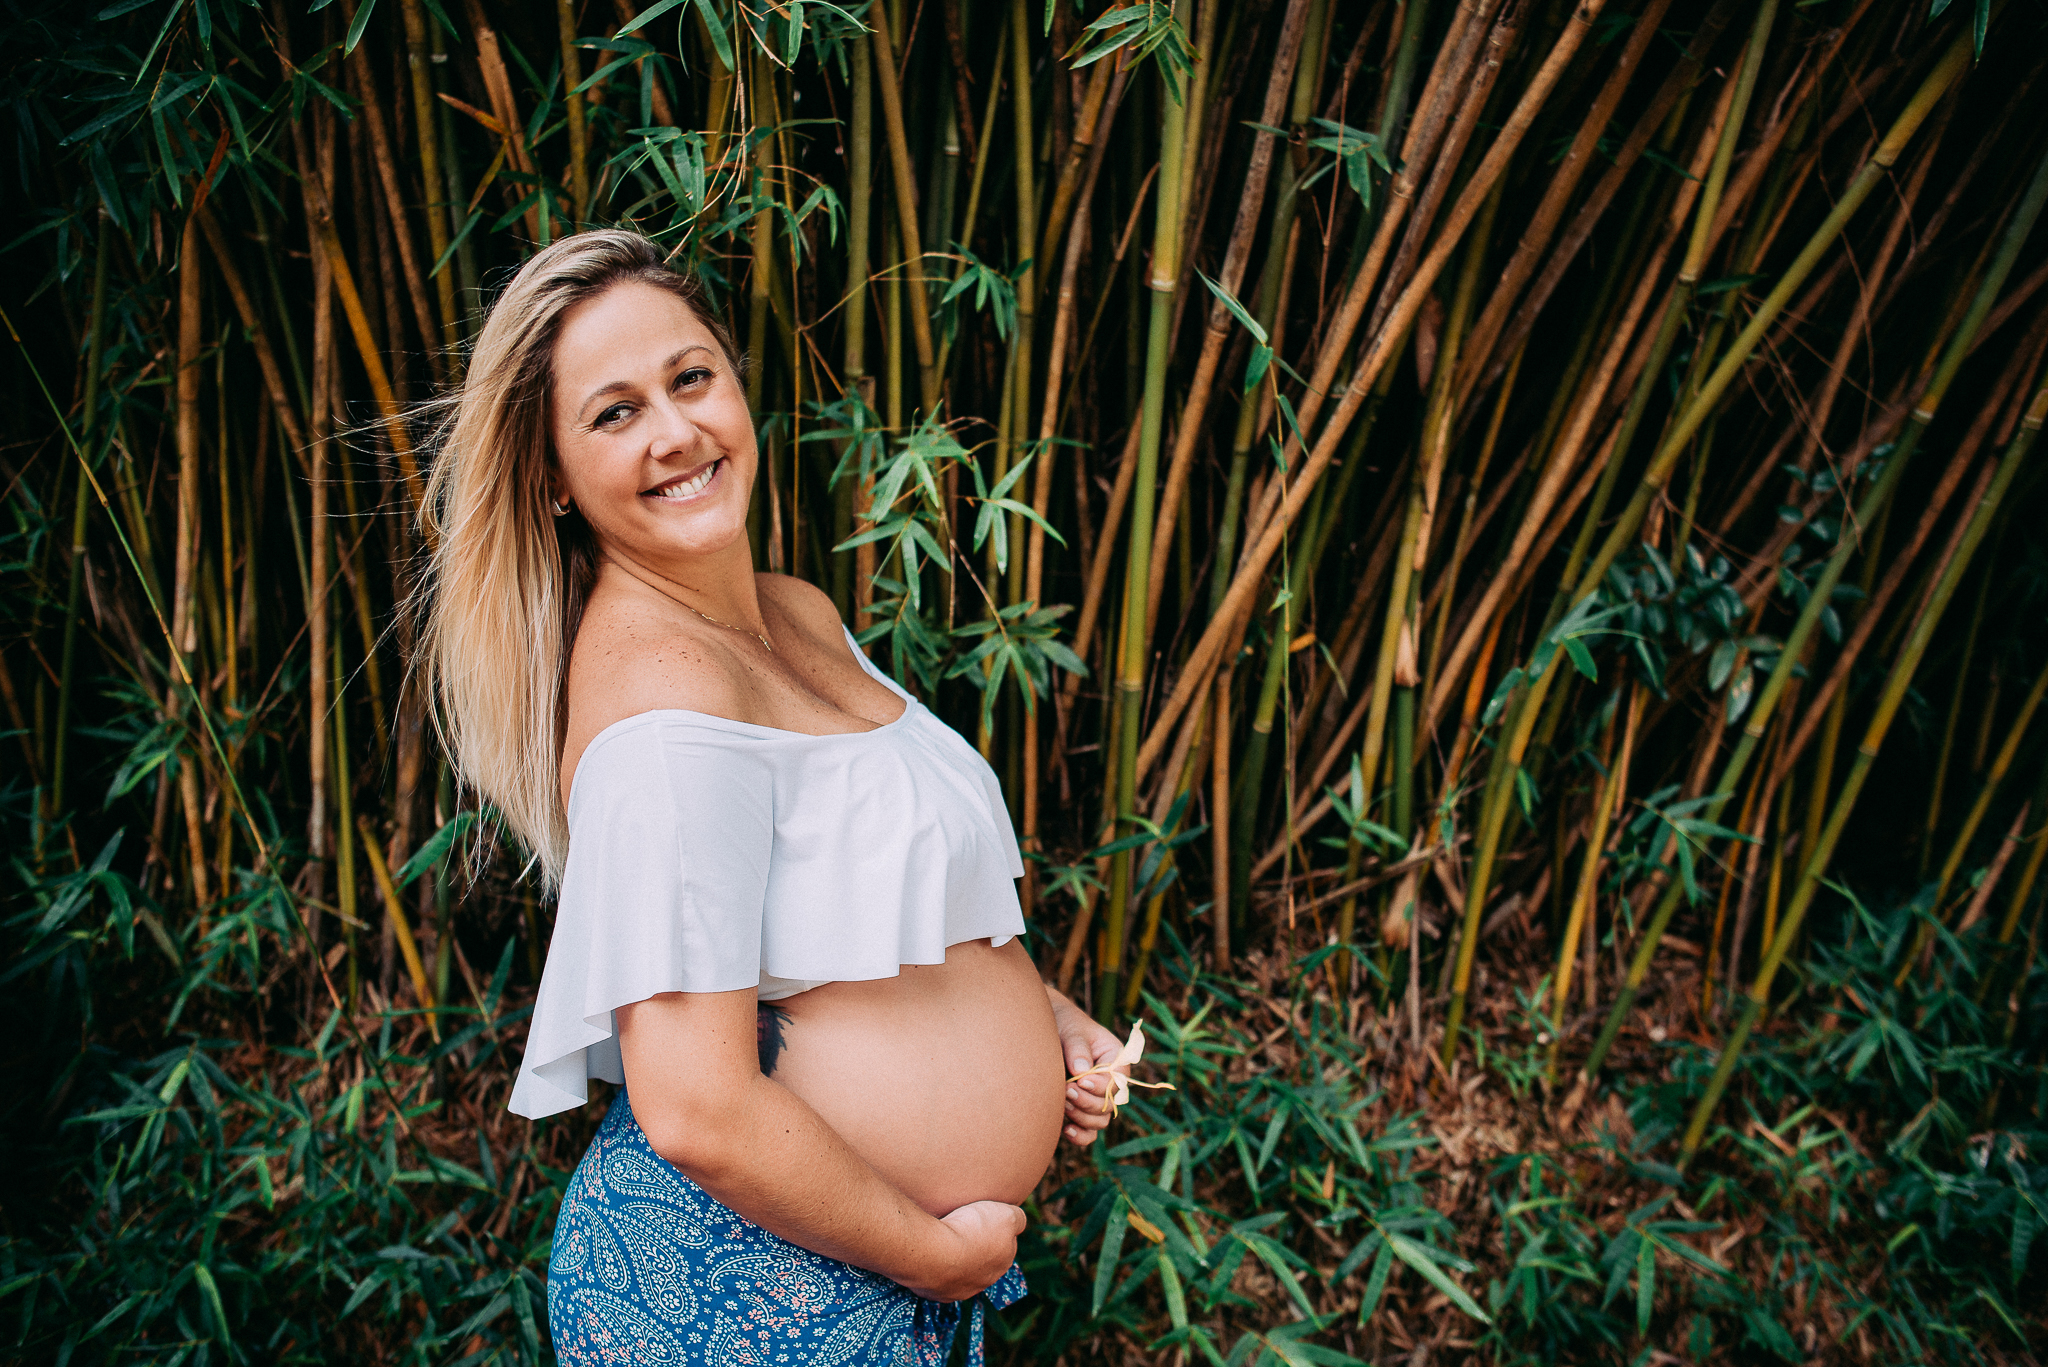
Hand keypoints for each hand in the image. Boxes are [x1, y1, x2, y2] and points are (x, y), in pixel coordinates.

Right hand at [903, 1201, 1025, 1301]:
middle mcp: (983, 1282)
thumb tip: (1019, 1221)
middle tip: (962, 1228)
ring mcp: (959, 1290)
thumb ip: (1018, 1219)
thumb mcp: (1006, 1215)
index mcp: (1002, 1263)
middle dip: (975, 1247)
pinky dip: (935, 1268)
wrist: (934, 1252)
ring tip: (944, 1241)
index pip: (1005, 1245)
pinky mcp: (936, 1294)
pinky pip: (938, 1279)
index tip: (982, 1218)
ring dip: (954, 1259)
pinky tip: (931, 1254)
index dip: (995, 1229)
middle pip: (982, 1261)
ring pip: (960, 1273)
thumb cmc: (970, 1230)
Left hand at [1046, 986, 1124, 1147]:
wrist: (1045, 1031)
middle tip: (1066, 1091)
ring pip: (1099, 1121)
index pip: (1118, 1079)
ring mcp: (1095, 1099)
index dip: (1101, 1084)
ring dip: (1081, 1117)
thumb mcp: (1072, 1030)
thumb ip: (1077, 1048)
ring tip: (1063, 1104)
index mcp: (1115, 1059)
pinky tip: (1066, 1130)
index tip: (1080, 1079)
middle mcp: (1109, 1082)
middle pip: (1109, 1104)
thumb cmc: (1064, 1025)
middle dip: (1087, 1101)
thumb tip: (1080, 1070)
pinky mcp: (1080, 1112)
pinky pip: (1088, 1133)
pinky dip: (1080, 1135)